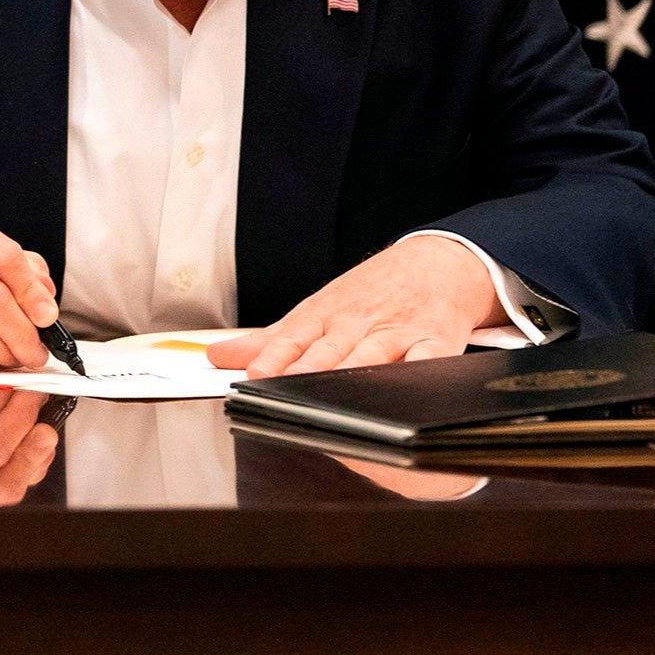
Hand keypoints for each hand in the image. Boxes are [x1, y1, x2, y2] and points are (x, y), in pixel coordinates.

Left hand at [207, 235, 497, 377]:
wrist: (437, 263)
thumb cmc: (370, 294)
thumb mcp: (317, 309)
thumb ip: (270, 340)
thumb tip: (217, 356)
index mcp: (325, 316)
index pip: (292, 340)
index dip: (273, 358)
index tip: (254, 374)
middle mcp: (357, 323)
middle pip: (329, 350)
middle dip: (308, 369)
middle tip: (287, 385)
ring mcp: (396, 332)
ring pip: (372, 356)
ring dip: (354, 372)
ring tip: (337, 391)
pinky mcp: (434, 342)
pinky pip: (427, 359)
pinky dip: (419, 372)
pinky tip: (408, 385)